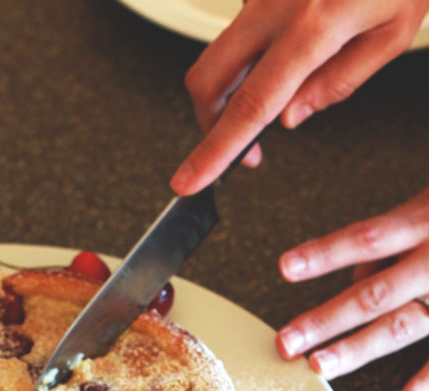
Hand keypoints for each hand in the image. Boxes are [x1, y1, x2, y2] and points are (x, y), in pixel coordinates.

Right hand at [171, 0, 428, 193]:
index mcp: (315, 25)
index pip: (250, 106)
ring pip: (222, 51)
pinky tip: (288, 44)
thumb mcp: (393, 32)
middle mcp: (276, 1)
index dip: (214, 150)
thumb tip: (291, 117)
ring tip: (280, 87)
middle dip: (210, 123)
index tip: (190, 179)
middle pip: (208, 78)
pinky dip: (255, 48)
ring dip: (236, 83)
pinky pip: (243, 22)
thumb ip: (339, 82)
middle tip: (239, 148)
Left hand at [275, 186, 428, 390]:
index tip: (284, 267)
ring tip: (319, 368)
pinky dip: (428, 384)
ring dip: (359, 349)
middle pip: (376, 292)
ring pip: (405, 325)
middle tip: (284, 341)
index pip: (369, 236)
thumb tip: (354, 272)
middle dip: (326, 318)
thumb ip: (399, 232)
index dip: (326, 252)